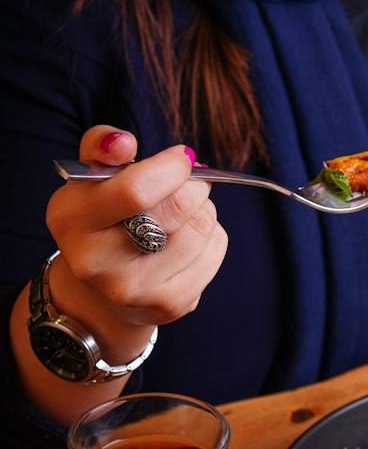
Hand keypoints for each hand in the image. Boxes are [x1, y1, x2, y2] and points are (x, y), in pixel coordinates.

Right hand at [44, 126, 227, 357]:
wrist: (104, 289)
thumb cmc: (104, 217)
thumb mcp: (91, 178)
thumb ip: (102, 147)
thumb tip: (122, 142)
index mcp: (71, 220)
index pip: (135, 191)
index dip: (171, 168)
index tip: (182, 158)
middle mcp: (96, 262)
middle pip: (177, 209)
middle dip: (194, 186)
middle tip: (190, 182)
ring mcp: (133, 289)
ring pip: (201, 228)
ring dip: (204, 210)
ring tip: (186, 212)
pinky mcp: (168, 305)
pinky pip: (215, 251)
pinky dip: (212, 236)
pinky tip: (190, 238)